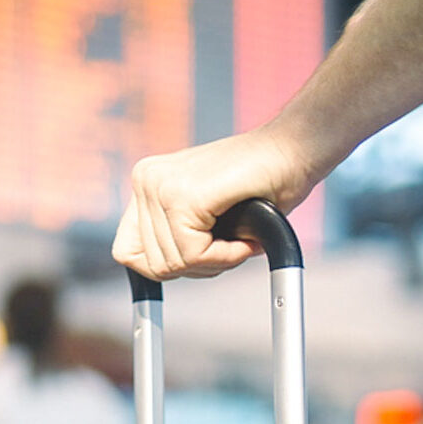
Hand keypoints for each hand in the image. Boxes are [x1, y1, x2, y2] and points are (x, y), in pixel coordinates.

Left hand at [112, 124, 315, 280]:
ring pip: (174, 264)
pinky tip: (246, 240)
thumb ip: (174, 238)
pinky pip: (194, 256)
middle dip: (198, 266)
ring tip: (241, 239)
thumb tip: (151, 274)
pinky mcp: (183, 196)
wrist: (295, 149)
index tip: (198, 257)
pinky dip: (226, 258)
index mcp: (146, 182)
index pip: (127, 252)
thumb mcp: (204, 217)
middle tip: (231, 246)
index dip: (163, 267)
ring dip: (216, 262)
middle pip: (152, 264)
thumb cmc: (262, 183)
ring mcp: (161, 185)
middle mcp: (146, 179)